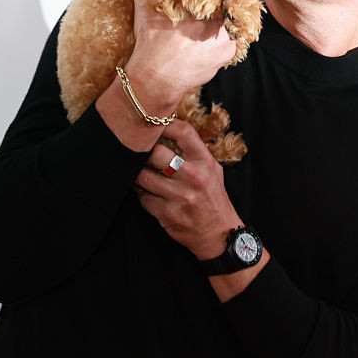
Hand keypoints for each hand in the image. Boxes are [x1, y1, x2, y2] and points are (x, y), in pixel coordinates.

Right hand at [124, 0, 236, 105]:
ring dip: (220, 20)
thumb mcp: (146, 8)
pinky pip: (226, 44)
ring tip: (204, 13)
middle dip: (222, 2)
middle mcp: (225, 37)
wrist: (153, 84)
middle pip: (233, 10)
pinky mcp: (221, 64)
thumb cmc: (152, 48)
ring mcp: (225, 53)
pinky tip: (201, 33)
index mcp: (215, 20)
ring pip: (230, 28)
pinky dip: (216, 37)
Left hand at [135, 120, 240, 259]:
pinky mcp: (168, 214)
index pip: (183, 132)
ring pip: (144, 177)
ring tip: (141, 172)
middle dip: (145, 153)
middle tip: (141, 153)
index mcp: (205, 162)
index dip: (165, 125)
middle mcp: (194, 177)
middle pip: (156, 154)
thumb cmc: (213, 196)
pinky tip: (149, 193)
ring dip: (139, 174)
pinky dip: (143, 195)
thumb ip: (194, 151)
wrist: (218, 232)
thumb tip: (167, 130)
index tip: (155, 125)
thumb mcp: (213, 169)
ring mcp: (180, 197)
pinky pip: (144, 198)